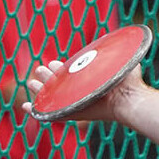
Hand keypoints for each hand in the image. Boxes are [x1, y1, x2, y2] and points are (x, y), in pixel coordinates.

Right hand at [22, 60, 143, 122]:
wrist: (128, 98)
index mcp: (91, 81)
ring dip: (40, 90)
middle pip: (59, 85)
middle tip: (40, 69)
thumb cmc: (130, 81)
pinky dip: (37, 111)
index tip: (54, 63)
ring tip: (32, 83)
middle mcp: (83, 92)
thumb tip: (127, 43)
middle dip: (48, 77)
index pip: (71, 76)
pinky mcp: (73, 115)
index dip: (60, 69)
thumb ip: (120, 53)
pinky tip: (27, 106)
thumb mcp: (123, 62)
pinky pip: (51, 114)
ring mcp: (77, 104)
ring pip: (52, 97)